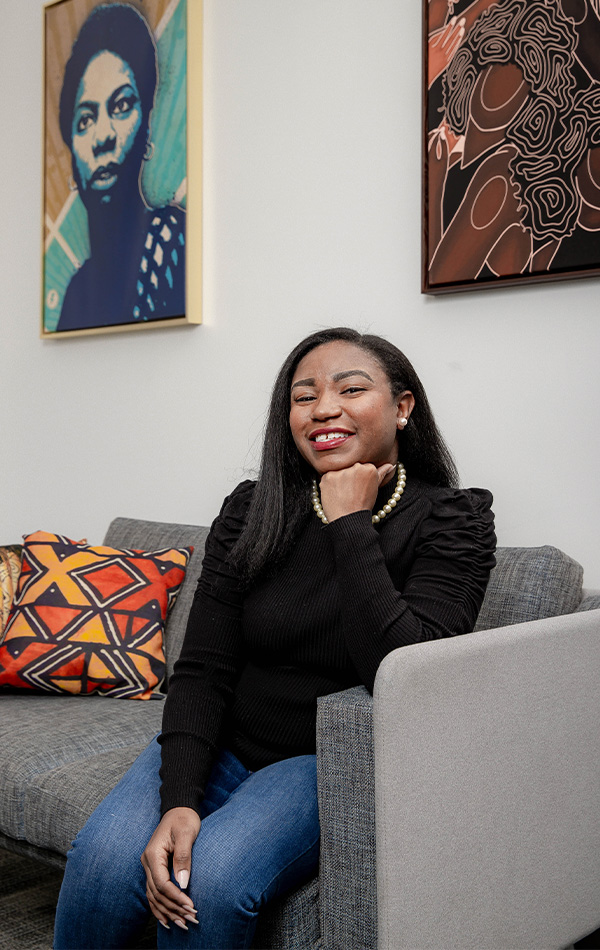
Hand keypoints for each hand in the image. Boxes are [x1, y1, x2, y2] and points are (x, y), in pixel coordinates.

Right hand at [141, 806, 200, 931]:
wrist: (178, 809)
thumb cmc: (184, 819)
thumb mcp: (187, 834)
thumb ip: (184, 857)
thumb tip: (183, 883)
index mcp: (153, 854)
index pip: (162, 883)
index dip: (176, 897)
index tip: (191, 906)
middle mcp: (147, 862)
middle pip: (157, 893)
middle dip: (173, 908)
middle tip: (191, 919)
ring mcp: (149, 866)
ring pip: (154, 896)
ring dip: (167, 911)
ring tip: (182, 924)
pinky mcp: (154, 869)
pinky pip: (154, 892)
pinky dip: (160, 907)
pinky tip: (167, 919)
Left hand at [319, 462, 395, 522]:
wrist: (348, 519)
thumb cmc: (362, 505)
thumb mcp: (375, 489)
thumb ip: (381, 473)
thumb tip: (390, 465)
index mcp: (369, 468)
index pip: (361, 466)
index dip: (358, 478)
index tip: (358, 488)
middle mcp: (355, 467)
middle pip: (350, 467)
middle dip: (349, 478)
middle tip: (350, 492)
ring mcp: (340, 472)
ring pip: (338, 471)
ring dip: (338, 480)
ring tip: (342, 494)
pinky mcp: (327, 477)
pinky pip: (327, 476)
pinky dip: (329, 485)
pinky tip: (334, 494)